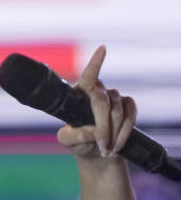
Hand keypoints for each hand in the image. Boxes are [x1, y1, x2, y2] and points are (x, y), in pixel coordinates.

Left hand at [58, 45, 137, 160]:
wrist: (97, 151)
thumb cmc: (79, 141)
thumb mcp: (68, 140)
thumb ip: (72, 136)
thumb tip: (91, 131)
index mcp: (79, 94)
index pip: (88, 76)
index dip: (96, 63)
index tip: (103, 48)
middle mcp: (98, 90)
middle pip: (102, 102)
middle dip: (102, 127)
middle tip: (101, 145)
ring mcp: (114, 96)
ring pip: (117, 112)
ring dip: (113, 134)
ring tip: (106, 149)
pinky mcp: (128, 104)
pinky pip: (130, 116)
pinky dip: (124, 132)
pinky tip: (118, 144)